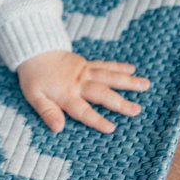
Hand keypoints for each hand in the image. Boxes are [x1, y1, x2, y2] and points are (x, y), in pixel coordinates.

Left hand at [16, 51, 149, 132]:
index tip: (111, 128)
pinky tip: (133, 69)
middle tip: (137, 110)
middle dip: (120, 103)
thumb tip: (57, 128)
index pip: (83, 110)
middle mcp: (79, 83)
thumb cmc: (33, 78)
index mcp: (66, 94)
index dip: (96, 120)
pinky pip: (105, 65)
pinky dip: (119, 66)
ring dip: (128, 81)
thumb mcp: (34, 97)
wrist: (34, 51)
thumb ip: (47, 112)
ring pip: (109, 77)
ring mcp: (85, 71)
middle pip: (102, 94)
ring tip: (146, 85)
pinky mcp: (87, 63)